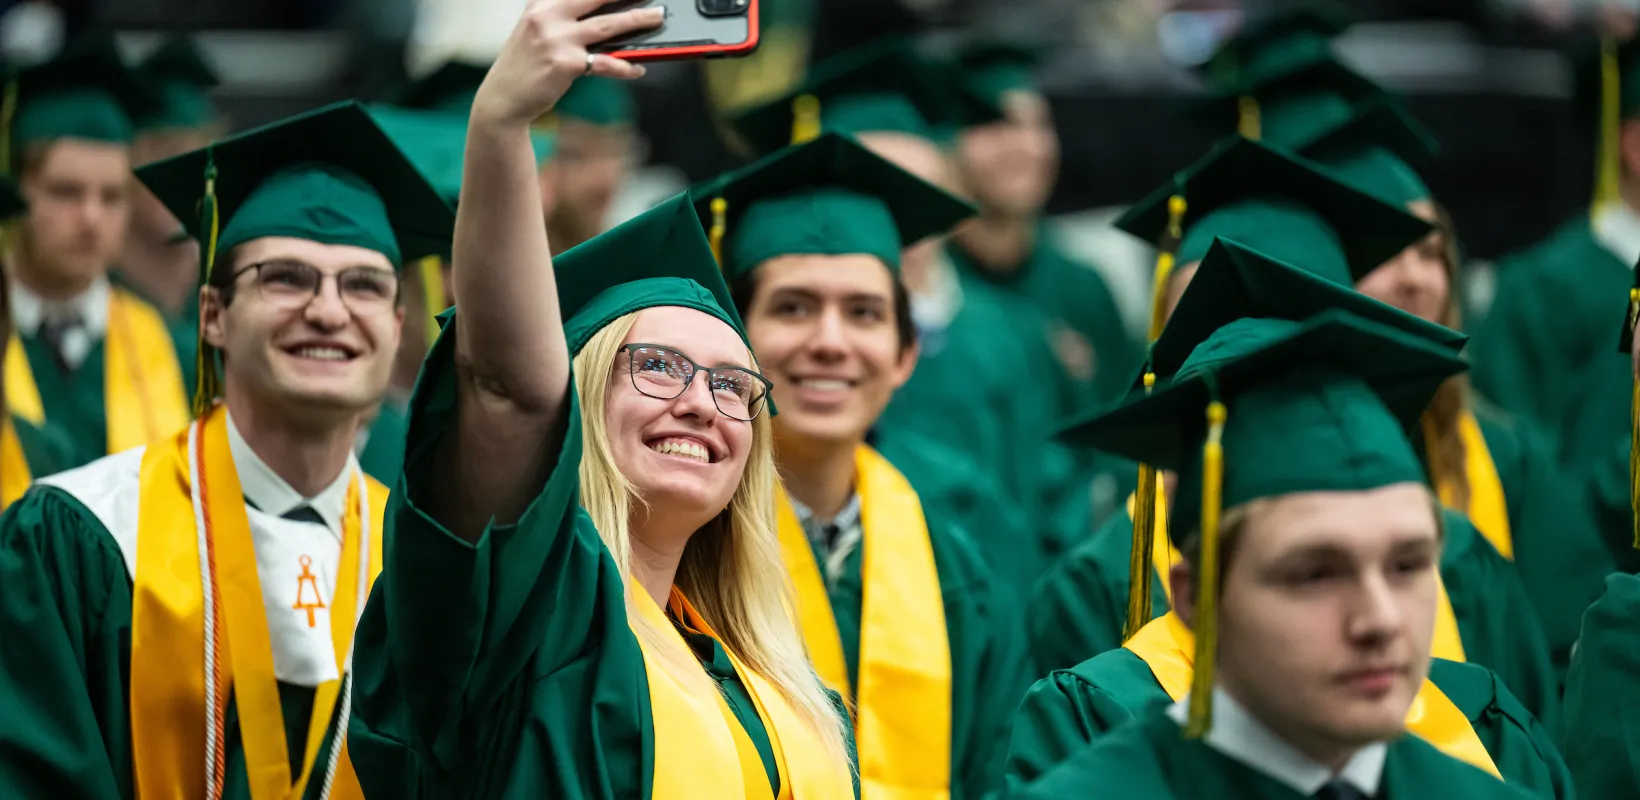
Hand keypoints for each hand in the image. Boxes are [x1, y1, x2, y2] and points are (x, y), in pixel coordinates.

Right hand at [472, 0, 662, 127]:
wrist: (503, 100)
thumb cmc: (524, 67)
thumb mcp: (536, 32)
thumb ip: (562, 19)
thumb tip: (606, 20)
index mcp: (541, 4)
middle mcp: (547, 16)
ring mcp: (556, 39)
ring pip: (607, 25)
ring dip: (637, 20)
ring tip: (656, 18)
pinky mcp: (566, 63)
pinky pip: (605, 62)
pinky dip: (624, 67)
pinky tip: (637, 69)